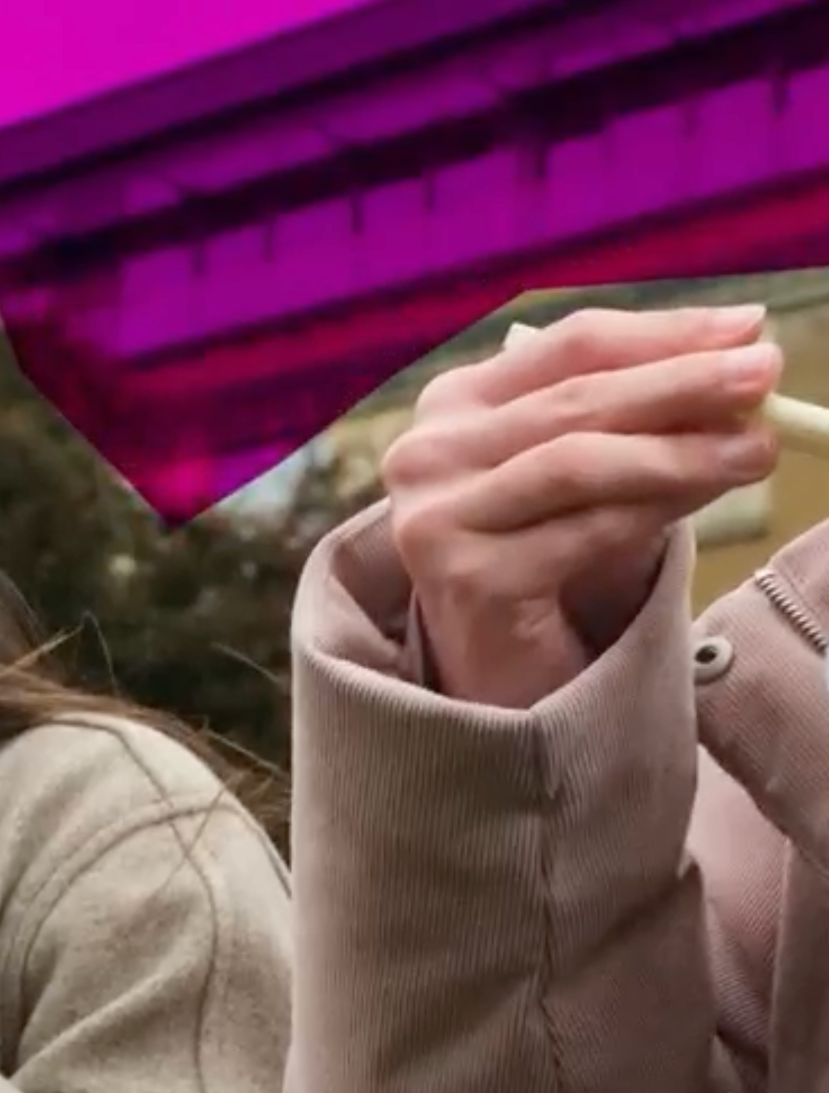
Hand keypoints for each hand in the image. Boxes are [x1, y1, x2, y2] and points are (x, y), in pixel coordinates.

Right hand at [384, 305, 781, 707]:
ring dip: (677, 451)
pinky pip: (580, 534)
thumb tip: (741, 368)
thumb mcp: (590, 472)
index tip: (746, 326)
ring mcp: (436, 517)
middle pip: (575, 400)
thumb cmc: (548, 554)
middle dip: (681, 383)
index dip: (661, 333)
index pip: (567, 346)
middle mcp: (427, 453)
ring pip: (576, 463)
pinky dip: (651, 513)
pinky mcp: (463, 578)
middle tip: (765, 373)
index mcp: (453, 403)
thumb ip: (642, 421)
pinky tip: (702, 500)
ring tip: (756, 449)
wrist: (495, 668)